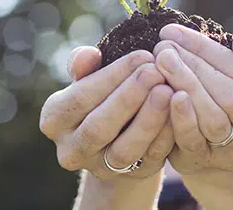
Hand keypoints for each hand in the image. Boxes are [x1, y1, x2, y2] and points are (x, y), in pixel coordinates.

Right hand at [38, 47, 175, 179]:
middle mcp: (71, 150)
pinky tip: (178, 111)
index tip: (141, 56)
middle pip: (98, 126)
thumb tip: (88, 56)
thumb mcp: (88, 77)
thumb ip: (84, 64)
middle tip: (155, 71)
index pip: (80, 98)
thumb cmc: (100, 93)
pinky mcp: (132, 177)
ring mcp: (100, 168)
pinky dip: (165, 135)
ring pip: (124, 149)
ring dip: (148, 119)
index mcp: (54, 120)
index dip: (111, 76)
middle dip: (129, 97)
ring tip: (167, 90)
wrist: (118, 133)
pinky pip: (150, 159)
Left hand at [154, 24, 232, 174]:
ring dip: (185, 85)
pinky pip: (194, 139)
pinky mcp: (208, 163)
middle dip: (194, 65)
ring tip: (161, 61)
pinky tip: (165, 93)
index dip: (208, 49)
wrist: (208, 144)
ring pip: (214, 118)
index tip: (175, 31)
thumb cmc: (224, 94)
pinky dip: (180, 115)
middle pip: (231, 95)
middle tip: (164, 46)